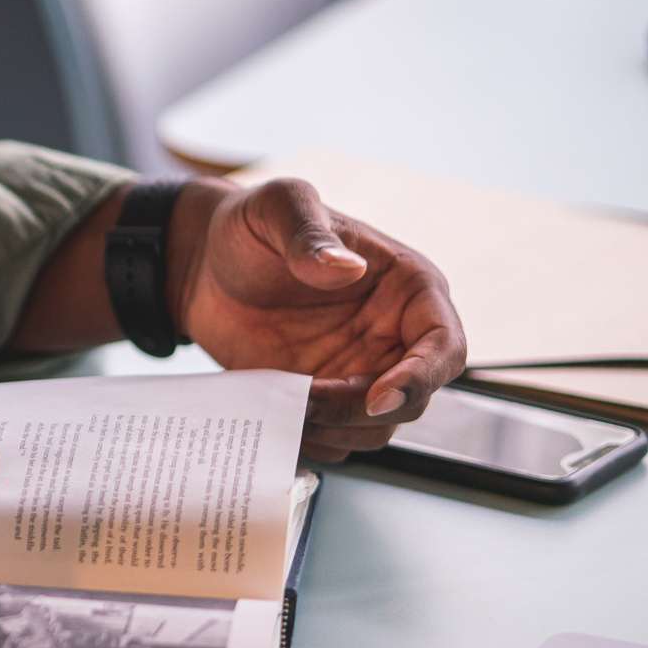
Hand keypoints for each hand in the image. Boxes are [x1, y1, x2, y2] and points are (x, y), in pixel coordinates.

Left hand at [168, 178, 467, 461]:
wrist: (204, 264)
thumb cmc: (250, 228)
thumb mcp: (277, 208)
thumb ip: (308, 234)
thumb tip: (345, 267)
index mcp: (406, 287)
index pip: (444, 346)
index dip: (421, 378)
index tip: (377, 397)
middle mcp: (392, 337)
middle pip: (412, 401)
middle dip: (360, 412)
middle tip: (302, 399)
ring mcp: (356, 372)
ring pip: (372, 429)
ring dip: (331, 431)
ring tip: (279, 405)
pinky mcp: (319, 398)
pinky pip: (329, 438)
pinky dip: (305, 439)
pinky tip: (268, 419)